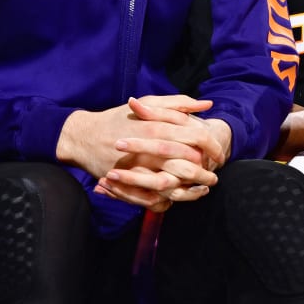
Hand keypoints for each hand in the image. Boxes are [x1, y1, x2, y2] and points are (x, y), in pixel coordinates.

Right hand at [59, 97, 223, 212]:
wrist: (83, 137)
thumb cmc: (119, 118)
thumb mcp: (148, 103)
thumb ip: (178, 103)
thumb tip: (207, 105)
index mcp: (156, 127)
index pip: (196, 137)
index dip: (213, 146)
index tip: (219, 153)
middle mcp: (148, 149)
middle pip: (188, 165)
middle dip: (206, 172)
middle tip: (215, 174)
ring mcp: (137, 169)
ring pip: (173, 185)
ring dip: (192, 190)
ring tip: (204, 188)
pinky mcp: (128, 185)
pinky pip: (153, 199)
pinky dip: (170, 200)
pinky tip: (181, 196)